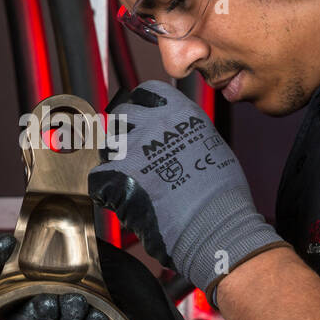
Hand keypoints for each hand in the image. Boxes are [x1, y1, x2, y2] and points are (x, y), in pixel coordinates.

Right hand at [0, 233, 214, 319]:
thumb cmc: (127, 291)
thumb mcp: (103, 258)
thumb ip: (78, 241)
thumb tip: (64, 204)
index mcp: (38, 287)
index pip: (0, 275)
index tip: (5, 244)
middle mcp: (41, 319)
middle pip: (15, 319)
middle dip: (30, 308)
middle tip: (49, 298)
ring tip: (83, 305)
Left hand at [89, 80, 287, 304]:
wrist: (215, 226)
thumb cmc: (222, 195)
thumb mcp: (212, 146)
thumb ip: (186, 133)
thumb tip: (173, 136)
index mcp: (180, 112)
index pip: (145, 93)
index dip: (141, 108)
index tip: (142, 121)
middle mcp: (153, 124)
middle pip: (121, 116)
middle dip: (125, 134)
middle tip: (136, 158)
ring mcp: (132, 149)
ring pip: (107, 146)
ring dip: (115, 162)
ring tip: (133, 183)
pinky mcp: (117, 177)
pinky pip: (98, 178)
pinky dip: (107, 191)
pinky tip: (124, 201)